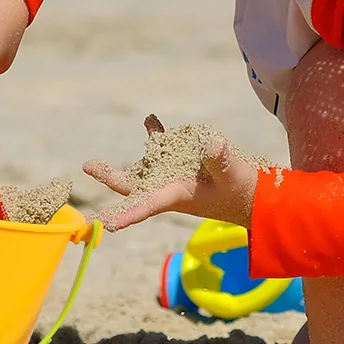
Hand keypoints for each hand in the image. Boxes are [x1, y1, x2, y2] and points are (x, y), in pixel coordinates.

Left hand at [83, 130, 259, 229]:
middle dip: (109, 178)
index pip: (144, 206)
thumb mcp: (234, 177)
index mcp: (176, 196)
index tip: (101, 224)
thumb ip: (221, 161)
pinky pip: (164, 146)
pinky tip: (151, 119)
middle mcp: (169, 187)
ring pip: (144, 165)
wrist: (256, 194)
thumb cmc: (245, 193)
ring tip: (94, 161)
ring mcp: (174, 173)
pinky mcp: (184, 160)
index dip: (123, 215)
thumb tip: (209, 144)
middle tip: (88, 167)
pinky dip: (156, 133)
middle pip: (132, 185)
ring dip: (125, 159)